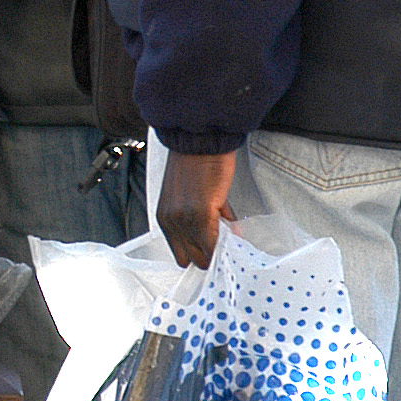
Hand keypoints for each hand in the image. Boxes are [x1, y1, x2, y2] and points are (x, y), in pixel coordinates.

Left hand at [155, 150, 236, 271]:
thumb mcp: (187, 196)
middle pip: (193, 259)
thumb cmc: (194, 163)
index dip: (199, 254)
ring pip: (206, 254)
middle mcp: (171, 223)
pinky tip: (235, 227)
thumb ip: (202, 218)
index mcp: (165, 219)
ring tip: (231, 233)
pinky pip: (216, 241)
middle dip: (211, 254)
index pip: (181, 255)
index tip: (213, 250)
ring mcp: (185, 221)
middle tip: (225, 244)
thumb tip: (223, 233)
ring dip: (221, 247)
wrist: (198, 141)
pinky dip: (228, 239)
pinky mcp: (202, 214)